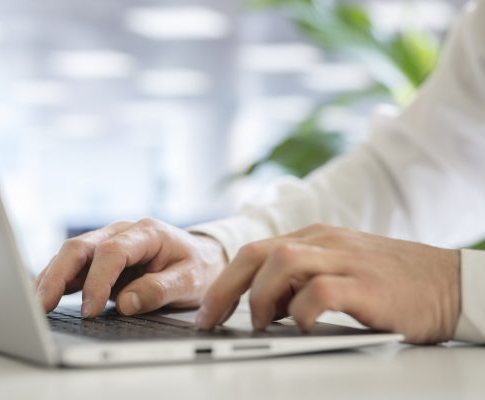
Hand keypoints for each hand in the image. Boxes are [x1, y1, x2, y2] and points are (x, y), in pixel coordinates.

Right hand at [35, 218, 226, 317]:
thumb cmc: (197, 267)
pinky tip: (44, 297)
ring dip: (51, 278)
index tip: (90, 309)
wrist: (202, 257)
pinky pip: (74, 266)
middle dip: (59, 275)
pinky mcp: (100, 258)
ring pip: (71, 255)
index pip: (112, 251)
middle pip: (81, 247)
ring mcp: (108, 242)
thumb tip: (126, 303)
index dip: (97, 280)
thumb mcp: (190, 280)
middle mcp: (122, 232)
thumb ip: (159, 290)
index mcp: (147, 232)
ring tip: (35, 305)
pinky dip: (57, 280)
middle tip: (42, 305)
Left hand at [196, 224, 460, 343]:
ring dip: (261, 296)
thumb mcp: (339, 269)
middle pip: (258, 252)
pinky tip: (304, 326)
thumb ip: (302, 279)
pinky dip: (303, 310)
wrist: (449, 283)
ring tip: (261, 323)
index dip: (224, 280)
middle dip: (225, 287)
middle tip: (211, 319)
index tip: (209, 309)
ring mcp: (346, 259)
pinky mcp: (366, 284)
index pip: (255, 251)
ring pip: (282, 261)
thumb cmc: (391, 281)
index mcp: (315, 237)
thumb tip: (264, 304)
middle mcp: (325, 242)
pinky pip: (321, 291)